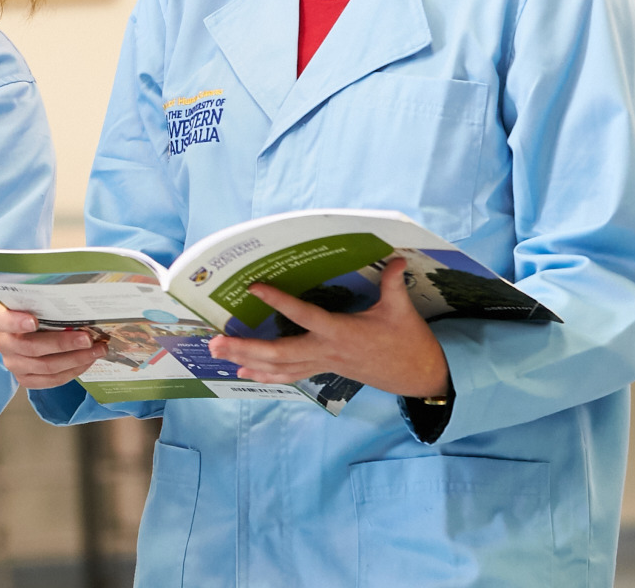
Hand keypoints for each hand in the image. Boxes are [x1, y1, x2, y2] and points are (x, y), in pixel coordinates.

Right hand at [0, 304, 108, 389]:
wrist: (27, 331)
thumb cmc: (34, 312)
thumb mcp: (35, 301)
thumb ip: (45, 301)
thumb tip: (73, 297)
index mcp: (1, 320)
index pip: (4, 321)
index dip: (17, 322)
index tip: (34, 321)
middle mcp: (3, 344)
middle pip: (31, 347)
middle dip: (63, 344)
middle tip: (87, 339)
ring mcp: (13, 364)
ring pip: (45, 367)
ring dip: (75, 359)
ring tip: (96, 350)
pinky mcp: (25, 379)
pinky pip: (51, 380)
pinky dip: (72, 371)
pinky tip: (87, 361)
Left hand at [207, 258, 449, 398]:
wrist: (418, 376)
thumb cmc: (409, 341)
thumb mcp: (403, 310)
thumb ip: (394, 284)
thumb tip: (395, 258)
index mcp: (341, 333)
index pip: (304, 316)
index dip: (280, 302)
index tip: (255, 288)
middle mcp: (326, 351)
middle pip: (279, 353)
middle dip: (246, 347)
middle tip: (215, 341)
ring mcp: (323, 364)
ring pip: (280, 367)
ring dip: (247, 360)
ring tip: (218, 353)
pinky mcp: (324, 370)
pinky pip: (290, 374)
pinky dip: (265, 374)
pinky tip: (243, 371)